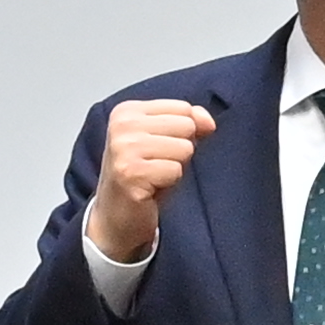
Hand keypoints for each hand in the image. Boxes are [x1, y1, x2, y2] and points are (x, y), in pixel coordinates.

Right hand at [83, 98, 219, 265]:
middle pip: (186, 126)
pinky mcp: (131, 173)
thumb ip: (188, 122)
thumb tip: (208, 122)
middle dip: (180, 150)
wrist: (115, 216)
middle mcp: (122, 125)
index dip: (184, 132)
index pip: (183, 108)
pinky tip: (150, 189)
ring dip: (175, 168)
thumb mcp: (163, 141)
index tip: (160, 148)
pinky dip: (169, 184)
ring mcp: (124, 149)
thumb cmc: (141, 177)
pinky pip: (176, 171)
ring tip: (154, 177)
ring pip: (184, 148)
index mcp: (127, 111)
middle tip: (156, 165)